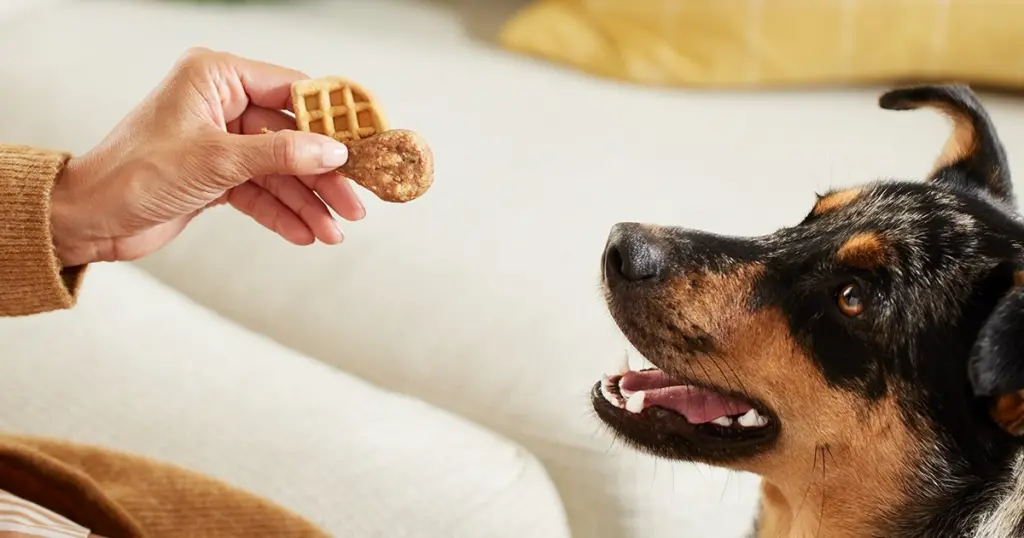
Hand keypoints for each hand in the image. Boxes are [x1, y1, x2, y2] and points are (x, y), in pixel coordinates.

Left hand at [51, 48, 365, 266]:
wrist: (89, 219)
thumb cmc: (134, 174)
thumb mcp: (215, 160)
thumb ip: (279, 154)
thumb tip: (333, 151)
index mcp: (216, 77)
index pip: (292, 90)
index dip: (333, 119)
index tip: (366, 142)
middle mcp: (222, 104)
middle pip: (293, 137)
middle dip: (323, 175)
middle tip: (355, 202)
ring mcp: (222, 141)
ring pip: (281, 170)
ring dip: (307, 202)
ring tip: (334, 231)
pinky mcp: (218, 176)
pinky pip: (262, 192)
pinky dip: (283, 214)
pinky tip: (306, 233)